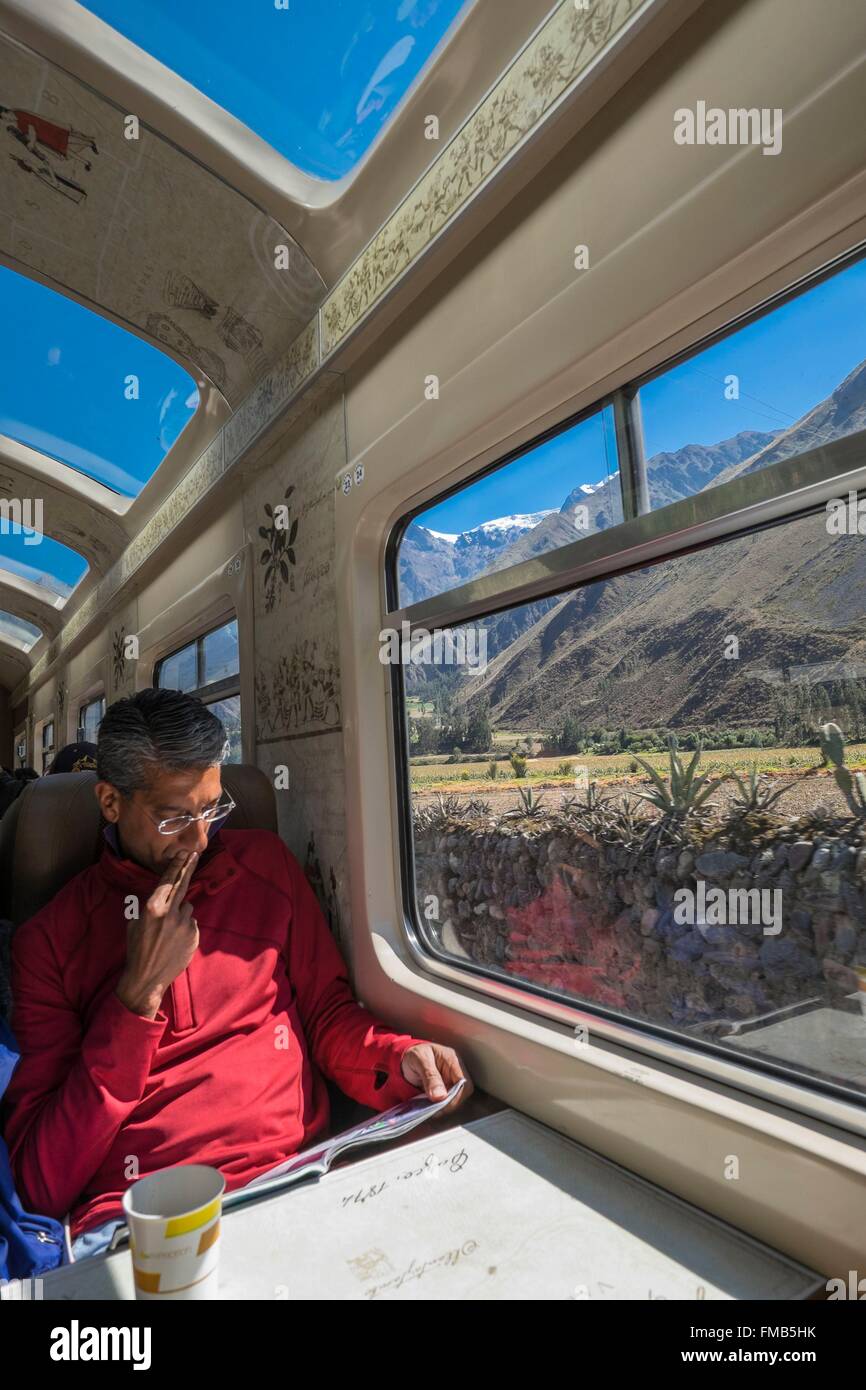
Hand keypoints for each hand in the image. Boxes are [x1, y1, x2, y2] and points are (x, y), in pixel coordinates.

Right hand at [115, 849, 199, 1018]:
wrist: (147, 977)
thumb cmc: (137, 949)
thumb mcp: (134, 923)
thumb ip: (148, 906)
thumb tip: (160, 892)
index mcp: (153, 908)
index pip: (167, 881)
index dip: (176, 865)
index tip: (183, 853)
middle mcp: (170, 913)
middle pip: (183, 884)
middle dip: (188, 867)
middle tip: (194, 854)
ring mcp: (184, 924)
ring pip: (187, 907)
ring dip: (179, 912)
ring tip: (167, 930)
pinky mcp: (194, 934)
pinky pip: (190, 922)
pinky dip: (184, 926)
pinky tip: (174, 940)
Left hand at [400, 1043, 472, 1116]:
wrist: (405, 1059)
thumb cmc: (414, 1055)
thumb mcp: (419, 1060)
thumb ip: (430, 1076)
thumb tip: (440, 1096)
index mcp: (451, 1060)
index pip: (463, 1081)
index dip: (456, 1095)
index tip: (442, 1104)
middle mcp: (454, 1071)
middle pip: (462, 1092)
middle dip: (450, 1103)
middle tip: (434, 1109)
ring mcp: (450, 1081)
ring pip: (455, 1099)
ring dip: (444, 1107)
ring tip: (429, 1110)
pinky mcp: (445, 1090)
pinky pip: (447, 1102)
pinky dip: (439, 1107)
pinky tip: (430, 1109)